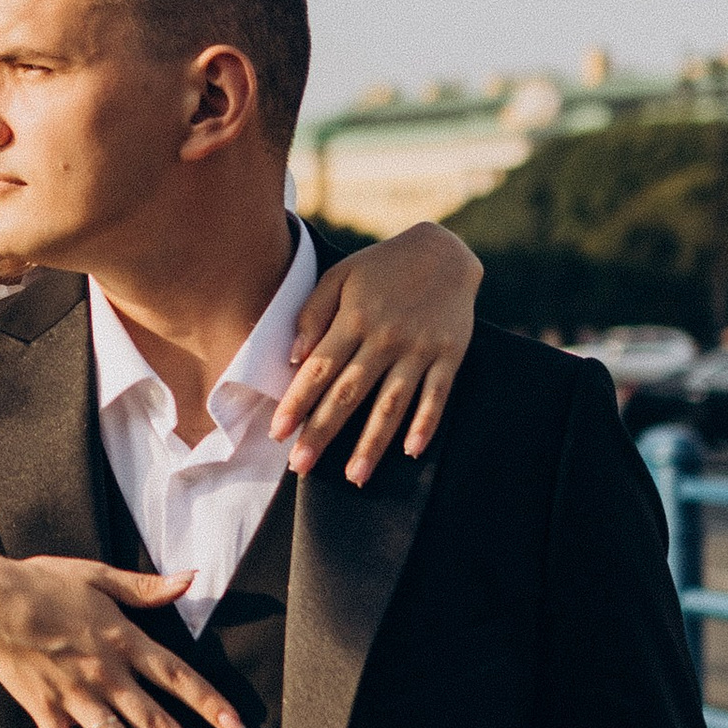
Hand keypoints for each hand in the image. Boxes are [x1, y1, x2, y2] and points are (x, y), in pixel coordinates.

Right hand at [0, 554, 245, 727]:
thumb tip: (191, 579)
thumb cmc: (43, 582)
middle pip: (156, 724)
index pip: (177, 677)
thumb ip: (147, 587)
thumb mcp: (100, 575)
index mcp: (125, 642)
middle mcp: (106, 676)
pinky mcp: (45, 710)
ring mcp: (75, 696)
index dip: (209, 703)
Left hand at [270, 221, 481, 487]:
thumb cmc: (382, 268)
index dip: (296, 403)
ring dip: (372, 442)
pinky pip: (437, 395)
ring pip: (392, 403)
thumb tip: (293, 359)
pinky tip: (410, 450)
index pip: (318, 370)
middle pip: (349, 393)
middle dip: (323, 432)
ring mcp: (420, 348)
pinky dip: (426, 423)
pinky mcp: (449, 355)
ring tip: (355, 476)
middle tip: (302, 466)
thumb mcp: (339, 276)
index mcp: (354, 319)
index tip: (278, 434)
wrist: (445, 251)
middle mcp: (386, 337)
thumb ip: (312, 314)